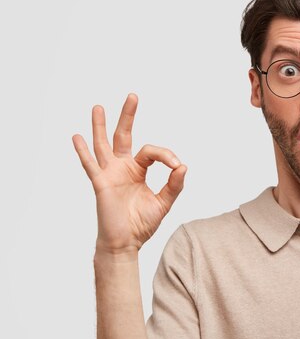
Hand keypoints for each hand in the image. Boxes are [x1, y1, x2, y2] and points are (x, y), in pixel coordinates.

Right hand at [72, 93, 186, 255]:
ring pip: (104, 144)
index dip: (166, 155)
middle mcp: (123, 167)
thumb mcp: (164, 202)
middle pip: (124, 136)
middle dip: (128, 116)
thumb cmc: (142, 223)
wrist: (126, 243)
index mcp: (138, 170)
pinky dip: (83, 151)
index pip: (152, 152)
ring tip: (98, 106)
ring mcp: (110, 174)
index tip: (177, 166)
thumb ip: (174, 185)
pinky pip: (91, 165)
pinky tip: (77, 137)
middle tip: (133, 96)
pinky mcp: (101, 183)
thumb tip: (183, 166)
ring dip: (100, 126)